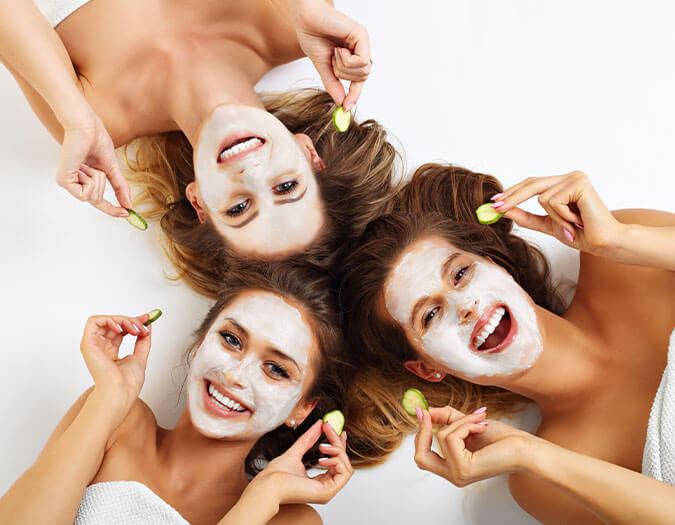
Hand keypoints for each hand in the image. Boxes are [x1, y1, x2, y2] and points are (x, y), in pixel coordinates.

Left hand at [57, 106, 131, 216]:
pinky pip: (86, 195)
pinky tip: (84, 167)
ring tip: (89, 164)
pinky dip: (92, 182)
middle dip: (103, 184)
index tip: (126, 213)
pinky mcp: (63, 181)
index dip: (112, 209)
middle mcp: (74, 182)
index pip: (98, 201)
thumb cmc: (97, 141)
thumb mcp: (113, 169)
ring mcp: (67, 182)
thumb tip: (129, 204)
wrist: (88, 128)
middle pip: (97, 200)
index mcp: (84, 179)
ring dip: (98, 180)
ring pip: (93, 198)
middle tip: (96, 168)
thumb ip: (120, 188)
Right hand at [79, 313, 151, 411]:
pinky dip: (109, 320)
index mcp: (111, 352)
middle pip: (115, 324)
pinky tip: (120, 328)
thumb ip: (143, 341)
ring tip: (134, 330)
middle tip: (143, 326)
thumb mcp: (140, 357)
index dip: (133, 322)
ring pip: (106, 320)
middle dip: (132, 321)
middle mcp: (101, 347)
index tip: (147, 319)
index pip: (121, 330)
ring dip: (123, 320)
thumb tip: (148, 326)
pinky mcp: (88, 343)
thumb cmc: (127, 383)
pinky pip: (94, 322)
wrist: (120, 391)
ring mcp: (94, 345)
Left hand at [252, 419, 352, 504]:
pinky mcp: (327, 492)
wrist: (269, 484)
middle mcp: (325, 487)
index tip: (340, 432)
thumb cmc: (276, 475)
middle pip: (344, 463)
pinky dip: (337, 461)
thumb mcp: (295, 452)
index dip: (340, 446)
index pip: (337, 464)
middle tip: (328, 428)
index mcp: (318, 482)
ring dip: (337, 451)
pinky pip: (345, 474)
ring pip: (347, 467)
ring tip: (322, 447)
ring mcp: (327, 491)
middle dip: (338, 443)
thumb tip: (319, 424)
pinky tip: (322, 457)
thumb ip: (308, 439)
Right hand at [288, 0, 370, 109]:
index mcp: (352, 56)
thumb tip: (341, 103)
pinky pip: (360, 62)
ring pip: (363, 72)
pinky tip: (338, 49)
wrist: (305, 19)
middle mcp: (361, 49)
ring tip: (334, 53)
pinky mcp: (362, 36)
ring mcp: (363, 42)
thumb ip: (333, 84)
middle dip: (344, 76)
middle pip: (363, 78)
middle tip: (333, 62)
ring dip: (343, 67)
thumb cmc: (312, 36)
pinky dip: (346, 60)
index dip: (353, 95)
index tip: (345, 109)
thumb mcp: (323, 67)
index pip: (359, 81)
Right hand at [413, 406, 534, 486]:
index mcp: (453, 468)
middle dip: (423, 432)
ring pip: (442, 437)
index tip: (421, 412)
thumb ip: (446, 419)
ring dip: (460, 422)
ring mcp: (458, 474)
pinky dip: (465, 425)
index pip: (423, 457)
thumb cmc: (504, 440)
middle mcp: (453, 475)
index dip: (420, 435)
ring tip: (478, 420)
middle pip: (420, 457)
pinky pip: (452, 437)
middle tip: (426, 413)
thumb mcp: (468, 425)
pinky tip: (481, 426)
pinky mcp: (464, 469)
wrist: (525, 448)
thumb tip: (424, 411)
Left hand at [492, 171, 622, 255]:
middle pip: (532, 184)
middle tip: (496, 206)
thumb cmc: (580, 234)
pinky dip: (561, 216)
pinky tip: (576, 220)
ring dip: (553, 217)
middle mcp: (570, 177)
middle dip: (513, 197)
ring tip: (571, 224)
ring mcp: (575, 178)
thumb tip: (505, 211)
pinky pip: (553, 201)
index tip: (495, 201)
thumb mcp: (547, 225)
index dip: (513, 192)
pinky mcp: (579, 183)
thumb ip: (527, 218)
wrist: (604, 243)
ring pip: (542, 197)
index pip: (532, 184)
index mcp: (563, 184)